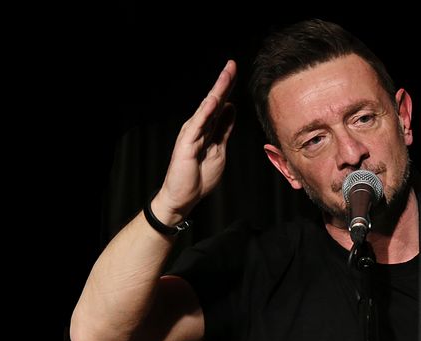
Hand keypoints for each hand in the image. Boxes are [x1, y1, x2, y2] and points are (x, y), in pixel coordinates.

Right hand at [151, 60, 237, 222]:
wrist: (183, 197)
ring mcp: (192, 133)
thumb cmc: (199, 177)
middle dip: (224, 83)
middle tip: (232, 64)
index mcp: (207, 129)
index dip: (228, 89)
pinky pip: (198, 124)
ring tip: (226, 74)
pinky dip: (206, 111)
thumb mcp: (219, 150)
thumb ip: (223, 129)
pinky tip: (215, 99)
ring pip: (206, 108)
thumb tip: (231, 109)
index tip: (236, 71)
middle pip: (213, 101)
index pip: (220, 105)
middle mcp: (198, 127)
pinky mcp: (186, 143)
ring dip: (217, 91)